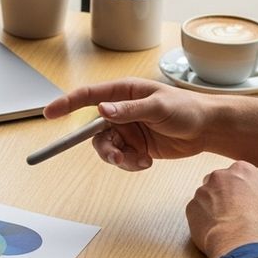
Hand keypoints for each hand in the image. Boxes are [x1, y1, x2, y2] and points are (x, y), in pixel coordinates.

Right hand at [44, 78, 214, 170]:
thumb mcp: (159, 107)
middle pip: (95, 131)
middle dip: (104, 147)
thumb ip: (129, 109)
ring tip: (136, 162)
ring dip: (117, 158)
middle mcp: (121, 111)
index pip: (88, 96)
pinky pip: (121, 159)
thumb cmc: (187, 109)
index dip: (66, 103)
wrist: (208, 129)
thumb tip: (102, 109)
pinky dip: (130, 164)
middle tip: (117, 158)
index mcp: (124, 93)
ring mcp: (127, 129)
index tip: (49, 113)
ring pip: (107, 148)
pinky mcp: (135, 146)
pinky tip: (147, 162)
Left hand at [186, 161, 257, 257]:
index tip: (247, 199)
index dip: (244, 188)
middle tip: (235, 210)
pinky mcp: (191, 207)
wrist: (239, 239)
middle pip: (220, 181)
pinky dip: (203, 218)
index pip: (241, 173)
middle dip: (225, 193)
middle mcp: (219, 176)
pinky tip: (215, 229)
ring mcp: (202, 191)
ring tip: (225, 223)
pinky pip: (197, 211)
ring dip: (213, 206)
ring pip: (206, 196)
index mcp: (242, 170)